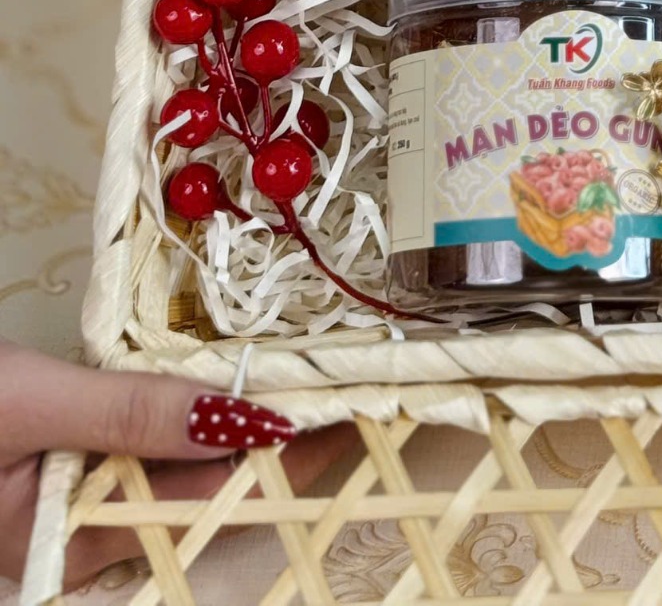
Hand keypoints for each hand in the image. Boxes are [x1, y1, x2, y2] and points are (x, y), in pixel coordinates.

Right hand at [0, 341, 351, 587]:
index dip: (281, 464)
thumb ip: (126, 415)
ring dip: (228, 437)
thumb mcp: (27, 403)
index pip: (200, 504)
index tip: (350, 424)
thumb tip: (239, 418)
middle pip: (190, 494)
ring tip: (301, 396)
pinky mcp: (44, 478)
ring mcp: (52, 512)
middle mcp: (62, 542)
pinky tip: (216, 404)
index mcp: (58, 545)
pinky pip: (126, 459)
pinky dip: (176, 430)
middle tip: (345, 399)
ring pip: (163, 476)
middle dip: (268, 452)